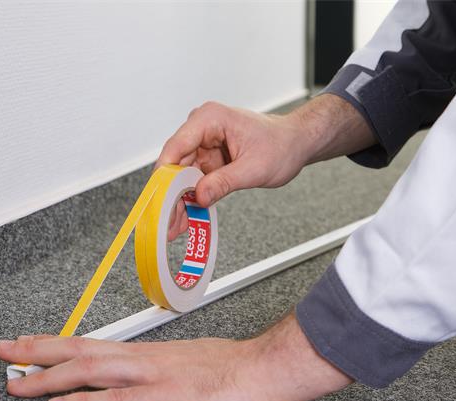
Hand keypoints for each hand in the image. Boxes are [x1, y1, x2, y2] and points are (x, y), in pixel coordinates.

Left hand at [0, 312, 351, 400]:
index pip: (94, 345)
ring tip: (16, 382)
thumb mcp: (194, 368)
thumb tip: (150, 381)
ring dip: (50, 377)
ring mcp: (154, 377)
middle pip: (82, 351)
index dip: (58, 345)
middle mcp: (145, 359)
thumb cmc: (238, 371)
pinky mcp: (168, 398)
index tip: (30, 343)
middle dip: (38, 351)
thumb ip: (168, 375)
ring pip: (91, 371)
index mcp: (150, 354)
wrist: (271, 369)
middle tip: (4, 350)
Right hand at [158, 101, 309, 208]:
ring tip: (176, 225)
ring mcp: (203, 143)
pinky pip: (192, 180)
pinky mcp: (207, 157)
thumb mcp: (254, 168)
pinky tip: (186, 216)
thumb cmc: (281, 144)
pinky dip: (190, 198)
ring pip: (180, 176)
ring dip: (178, 201)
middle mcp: (202, 128)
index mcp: (210, 119)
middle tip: (167, 220)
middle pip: (174, 165)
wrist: (296, 143)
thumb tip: (200, 196)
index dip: (164, 175)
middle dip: (170, 195)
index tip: (159, 198)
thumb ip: (224, 182)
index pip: (176, 147)